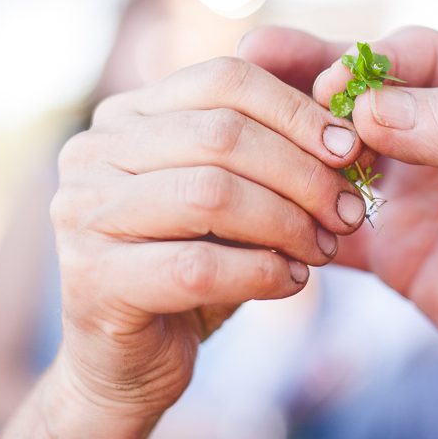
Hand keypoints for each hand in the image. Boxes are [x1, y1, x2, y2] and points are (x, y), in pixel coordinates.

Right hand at [0, 57, 366, 438]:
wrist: (129, 360)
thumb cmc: (193, 265)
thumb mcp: (236, 197)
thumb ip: (276, 155)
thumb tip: (354, 132)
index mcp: (128, 114)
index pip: (224, 78)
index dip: (297, 110)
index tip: (348, 149)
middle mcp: (94, 150)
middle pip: (223, 134)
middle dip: (303, 173)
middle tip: (348, 211)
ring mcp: (83, 211)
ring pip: (212, 195)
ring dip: (288, 223)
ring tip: (324, 250)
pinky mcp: (92, 278)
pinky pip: (198, 266)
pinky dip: (262, 272)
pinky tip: (292, 282)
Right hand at [239, 27, 437, 438]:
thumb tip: (372, 110)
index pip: (414, 55)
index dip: (366, 61)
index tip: (328, 85)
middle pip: (364, 95)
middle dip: (309, 80)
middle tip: (255, 64)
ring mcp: (415, 190)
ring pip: (340, 152)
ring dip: (300, 144)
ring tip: (252, 137)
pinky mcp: (394, 246)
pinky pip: (335, 220)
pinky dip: (302, 214)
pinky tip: (269, 206)